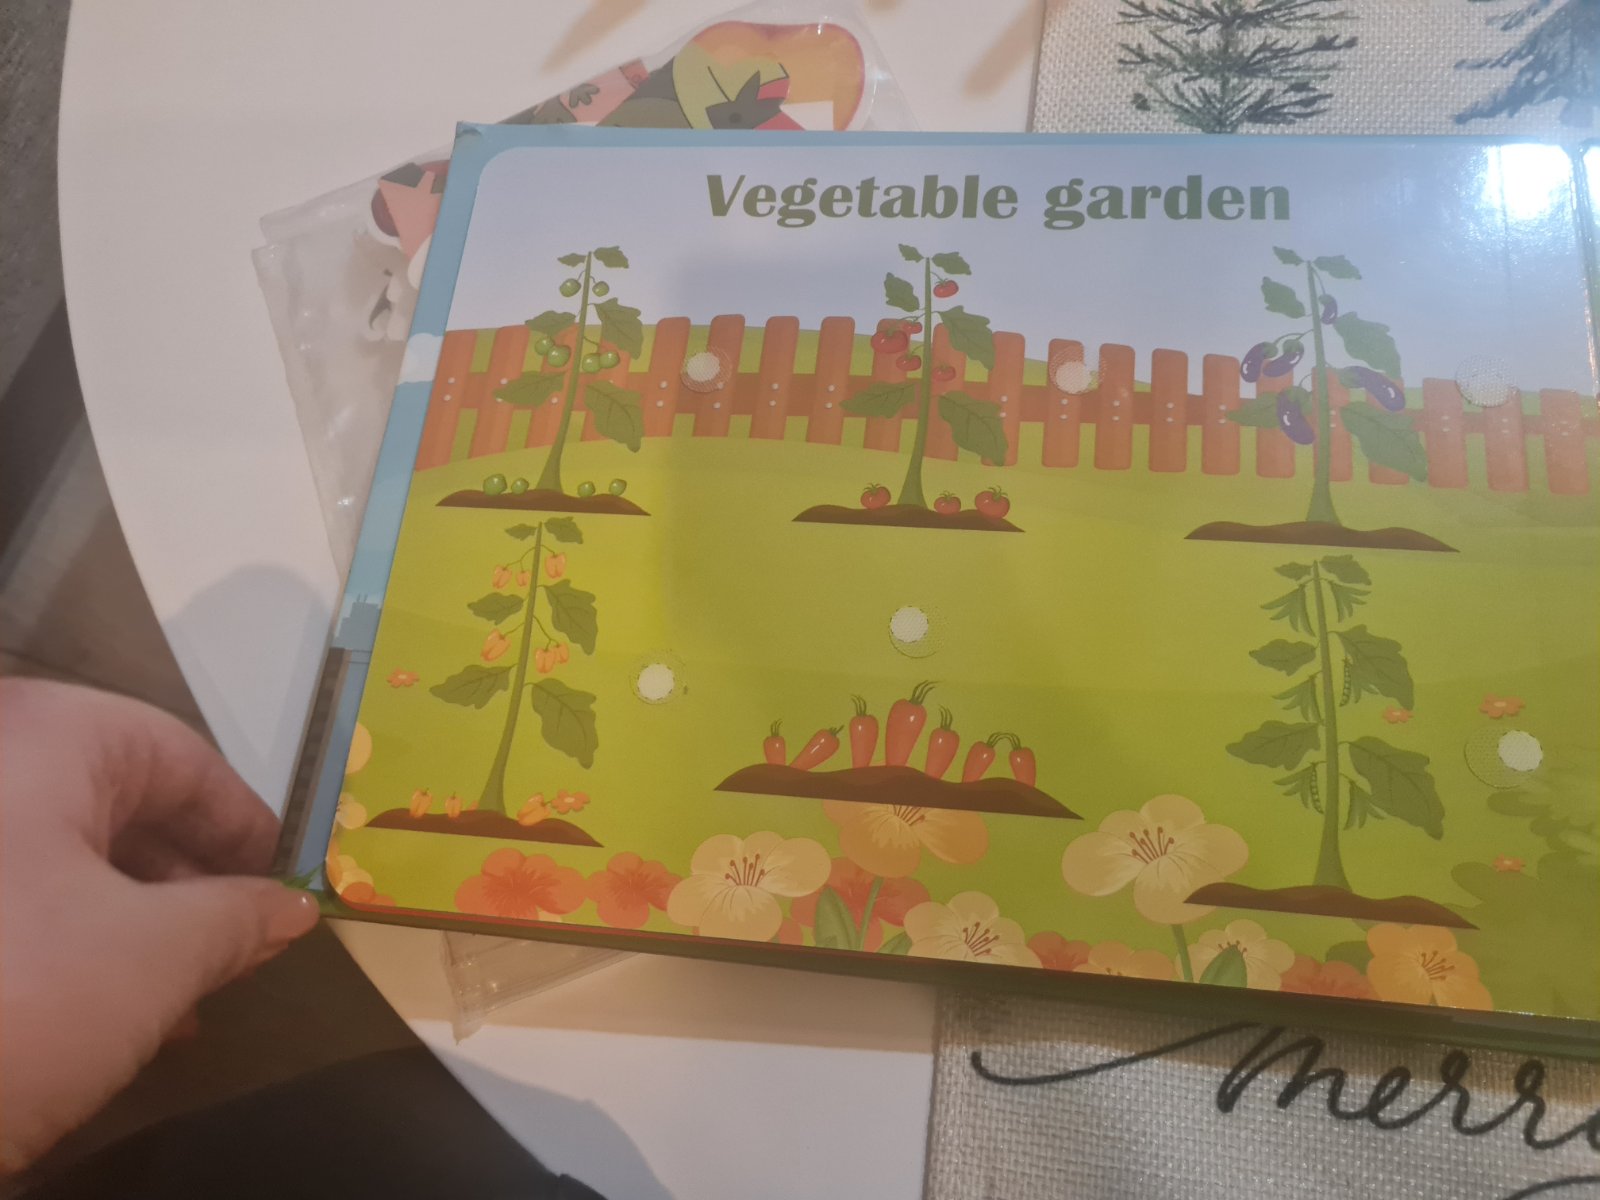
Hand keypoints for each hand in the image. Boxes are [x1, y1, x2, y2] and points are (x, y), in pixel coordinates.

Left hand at [0, 679, 318, 1169]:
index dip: (246, 827)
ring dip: (131, 917)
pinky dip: (62, 933)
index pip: (182, 760)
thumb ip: (239, 919)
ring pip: (61, 851)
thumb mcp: (153, 958)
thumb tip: (291, 908)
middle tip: (241, 947)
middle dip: (189, 882)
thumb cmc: (16, 996)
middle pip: (119, 804)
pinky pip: (11, 892)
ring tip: (180, 994)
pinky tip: (98, 1007)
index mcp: (43, 736)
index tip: (289, 884)